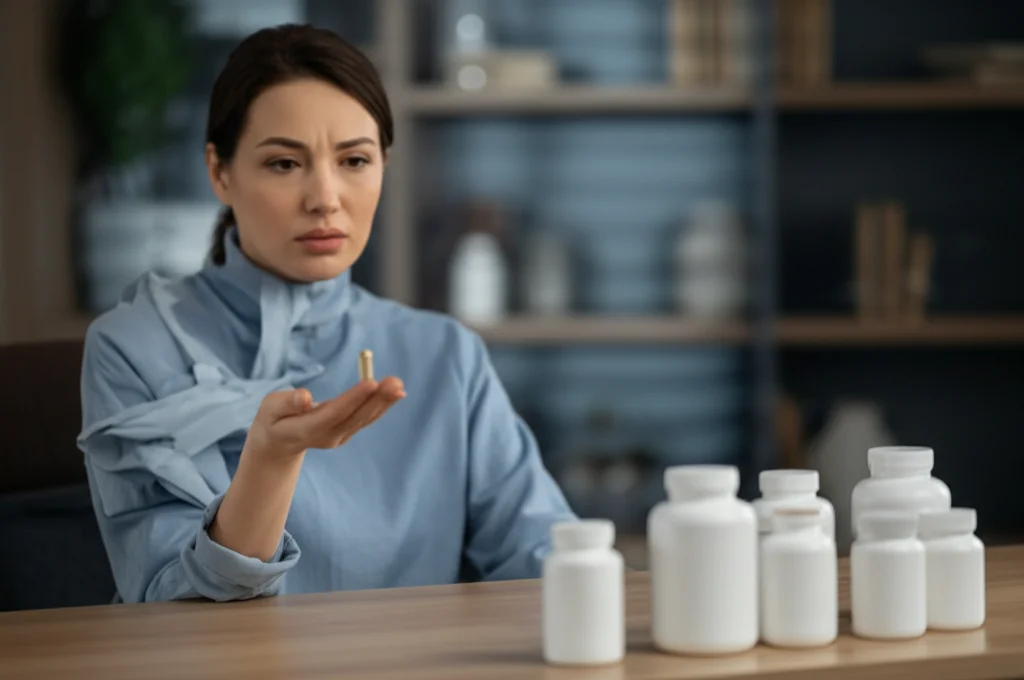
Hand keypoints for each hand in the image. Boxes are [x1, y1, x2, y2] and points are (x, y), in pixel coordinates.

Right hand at [245, 377, 405, 462]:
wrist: (279, 443)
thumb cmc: (273, 420)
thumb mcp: (269, 410)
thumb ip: (286, 404)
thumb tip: (306, 398)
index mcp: (307, 430)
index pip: (334, 413)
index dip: (353, 399)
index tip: (371, 382)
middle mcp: (328, 436)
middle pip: (356, 417)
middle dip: (377, 399)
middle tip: (395, 383)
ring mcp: (340, 436)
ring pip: (365, 418)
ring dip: (384, 401)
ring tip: (398, 384)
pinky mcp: (347, 431)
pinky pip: (367, 417)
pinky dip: (382, 404)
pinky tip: (396, 392)